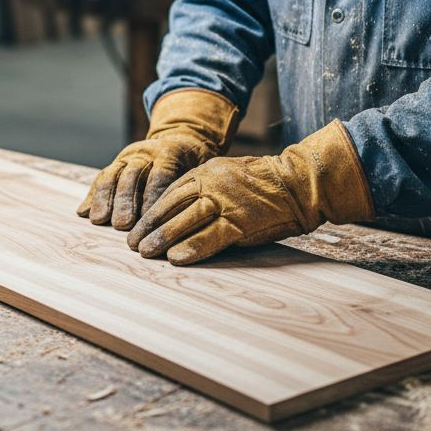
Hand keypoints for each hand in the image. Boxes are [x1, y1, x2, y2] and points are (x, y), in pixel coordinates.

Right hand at [78, 89, 237, 229]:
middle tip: (122, 225)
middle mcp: (146, 152)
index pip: (161, 173)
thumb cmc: (195, 164)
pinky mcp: (116, 164)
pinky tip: (84, 212)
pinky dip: (93, 196)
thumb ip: (194, 189)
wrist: (182, 138)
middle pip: (133, 174)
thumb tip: (193, 219)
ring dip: (105, 199)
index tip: (149, 219)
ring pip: (113, 174)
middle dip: (126, 200)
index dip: (153, 196)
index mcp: (170, 152)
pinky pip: (101, 178)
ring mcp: (128, 157)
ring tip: (100, 221)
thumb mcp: (202, 171)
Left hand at [127, 120, 373, 264]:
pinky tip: (176, 258)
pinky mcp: (241, 220)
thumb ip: (204, 188)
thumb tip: (179, 209)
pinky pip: (212, 236)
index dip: (150, 212)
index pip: (169, 193)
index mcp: (206, 172)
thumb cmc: (263, 184)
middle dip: (149, 226)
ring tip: (146, 253)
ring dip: (163, 237)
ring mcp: (226, 201)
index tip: (135, 227)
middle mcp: (211, 184)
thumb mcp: (227, 175)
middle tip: (132, 244)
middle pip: (171, 206)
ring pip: (185, 219)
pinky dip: (192, 247)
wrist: (298, 183)